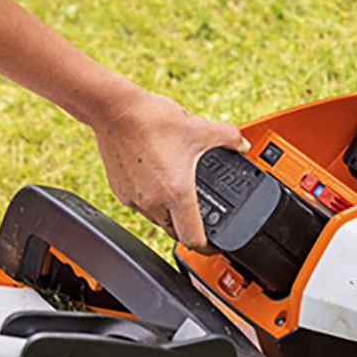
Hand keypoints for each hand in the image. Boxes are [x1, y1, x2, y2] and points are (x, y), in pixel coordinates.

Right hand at [90, 88, 247, 250]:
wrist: (114, 109)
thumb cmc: (151, 120)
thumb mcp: (200, 128)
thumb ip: (229, 137)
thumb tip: (243, 144)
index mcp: (177, 193)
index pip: (193, 239)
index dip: (208, 247)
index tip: (215, 244)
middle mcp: (154, 203)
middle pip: (176, 233)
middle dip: (191, 229)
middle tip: (203, 217)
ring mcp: (134, 200)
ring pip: (158, 220)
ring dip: (172, 214)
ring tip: (181, 192)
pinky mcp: (120, 192)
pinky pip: (142, 206)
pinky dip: (154, 201)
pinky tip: (160, 180)